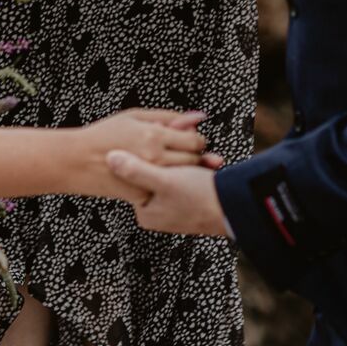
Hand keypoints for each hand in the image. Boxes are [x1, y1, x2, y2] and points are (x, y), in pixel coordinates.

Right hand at [69, 109, 221, 200]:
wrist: (76, 161)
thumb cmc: (104, 134)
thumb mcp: (134, 116)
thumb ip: (169, 116)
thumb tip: (199, 117)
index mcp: (154, 135)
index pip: (195, 141)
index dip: (196, 140)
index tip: (188, 140)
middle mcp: (155, 159)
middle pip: (193, 160)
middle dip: (192, 156)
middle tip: (177, 153)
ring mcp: (149, 179)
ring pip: (181, 178)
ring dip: (180, 171)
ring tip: (163, 163)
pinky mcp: (142, 196)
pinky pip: (163, 191)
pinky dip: (161, 185)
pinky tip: (150, 177)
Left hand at [106, 150, 230, 236]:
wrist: (237, 211)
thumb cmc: (201, 198)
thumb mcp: (165, 182)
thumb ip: (135, 170)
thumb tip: (108, 159)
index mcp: (144, 211)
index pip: (139, 172)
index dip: (150, 150)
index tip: (160, 134)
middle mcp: (156, 211)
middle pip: (155, 171)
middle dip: (170, 154)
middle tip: (184, 140)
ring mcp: (173, 207)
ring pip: (172, 172)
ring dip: (185, 158)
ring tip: (200, 157)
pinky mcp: (189, 201)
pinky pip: (186, 177)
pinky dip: (195, 167)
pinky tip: (207, 164)